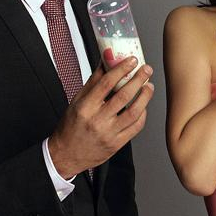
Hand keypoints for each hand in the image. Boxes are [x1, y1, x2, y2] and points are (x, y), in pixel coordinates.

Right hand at [48, 53, 153, 177]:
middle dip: (138, 80)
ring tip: (149, 86)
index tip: (131, 61)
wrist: (66, 155)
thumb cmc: (70, 127)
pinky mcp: (117, 144)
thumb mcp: (77, 101)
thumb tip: (104, 62)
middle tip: (146, 70)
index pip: (106, 83)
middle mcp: (97, 120)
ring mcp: (108, 133)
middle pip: (123, 96)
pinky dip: (142, 115)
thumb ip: (93, 82)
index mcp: (85, 107)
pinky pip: (135, 128)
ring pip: (133, 112)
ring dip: (145, 97)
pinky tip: (143, 106)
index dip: (121, 69)